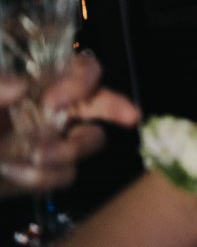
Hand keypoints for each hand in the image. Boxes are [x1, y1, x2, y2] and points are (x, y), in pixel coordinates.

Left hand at [0, 51, 139, 196]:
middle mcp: (49, 108)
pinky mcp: (41, 173)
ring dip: (67, 150)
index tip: (60, 99)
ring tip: (36, 157)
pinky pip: (63, 175)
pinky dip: (42, 177)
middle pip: (98, 100)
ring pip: (88, 141)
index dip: (81, 80)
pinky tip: (16, 174)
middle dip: (115, 107)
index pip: (77, 69)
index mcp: (33, 81)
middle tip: (130, 117)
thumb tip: (21, 85)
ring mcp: (49, 141)